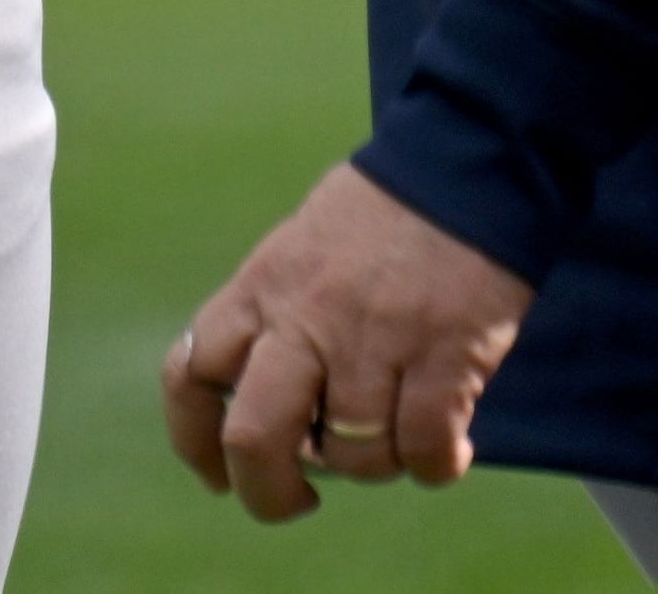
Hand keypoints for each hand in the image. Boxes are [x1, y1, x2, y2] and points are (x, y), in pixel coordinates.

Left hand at [163, 160, 533, 519]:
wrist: (467, 159)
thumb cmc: (382, 217)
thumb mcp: (299, 251)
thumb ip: (275, 322)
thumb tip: (271, 421)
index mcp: (261, 287)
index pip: (190, 374)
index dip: (194, 441)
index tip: (220, 475)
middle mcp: (306, 316)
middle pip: (254, 436)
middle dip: (269, 491)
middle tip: (300, 499)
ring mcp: (374, 337)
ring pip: (352, 453)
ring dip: (375, 465)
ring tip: (398, 436)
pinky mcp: (444, 352)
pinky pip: (424, 447)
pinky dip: (435, 464)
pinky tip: (450, 449)